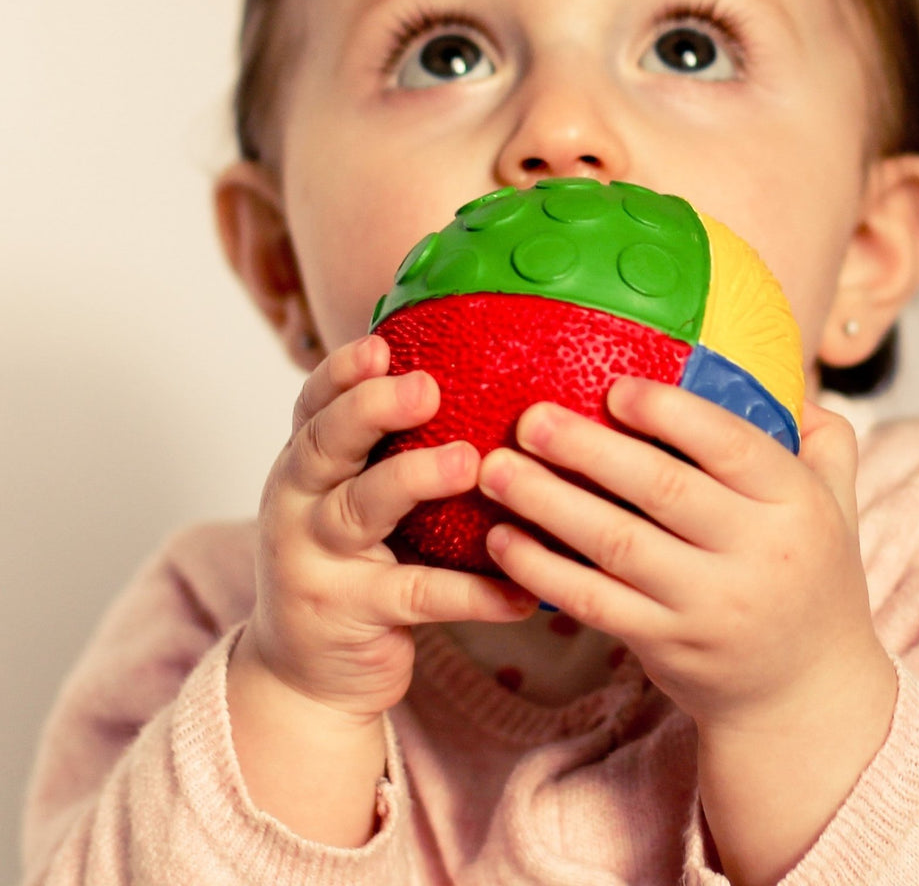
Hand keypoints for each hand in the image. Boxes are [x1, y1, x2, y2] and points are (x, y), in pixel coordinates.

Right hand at [240, 333, 537, 720]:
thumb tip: (464, 376)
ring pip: (363, 510)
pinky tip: (520, 592)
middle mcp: (296, 505)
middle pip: (325, 444)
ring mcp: (317, 561)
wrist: (300, 677)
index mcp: (303, 467)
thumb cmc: (343, 565)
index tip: (380, 344)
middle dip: (372, 409)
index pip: (312, 406)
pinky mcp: (351, 615)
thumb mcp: (344, 499)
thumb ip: (381, 450)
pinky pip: (418, 597)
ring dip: (418, 479)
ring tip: (471, 462)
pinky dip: (472, 593)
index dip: (341, 372)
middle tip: (427, 387)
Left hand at [477, 376, 885, 730]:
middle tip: (530, 418)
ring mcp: (707, 605)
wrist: (806, 695)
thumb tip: (783, 374)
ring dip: (548, 503)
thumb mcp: (839, 505)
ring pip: (616, 544)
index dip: (670, 412)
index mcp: (796, 505)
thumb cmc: (813, 578)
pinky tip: (502, 539)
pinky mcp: (664, 644)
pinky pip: (593, 601)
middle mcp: (757, 554)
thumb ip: (824, 440)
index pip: (731, 446)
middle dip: (588, 449)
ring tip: (495, 470)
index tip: (613, 387)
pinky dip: (542, 570)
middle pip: (661, 490)